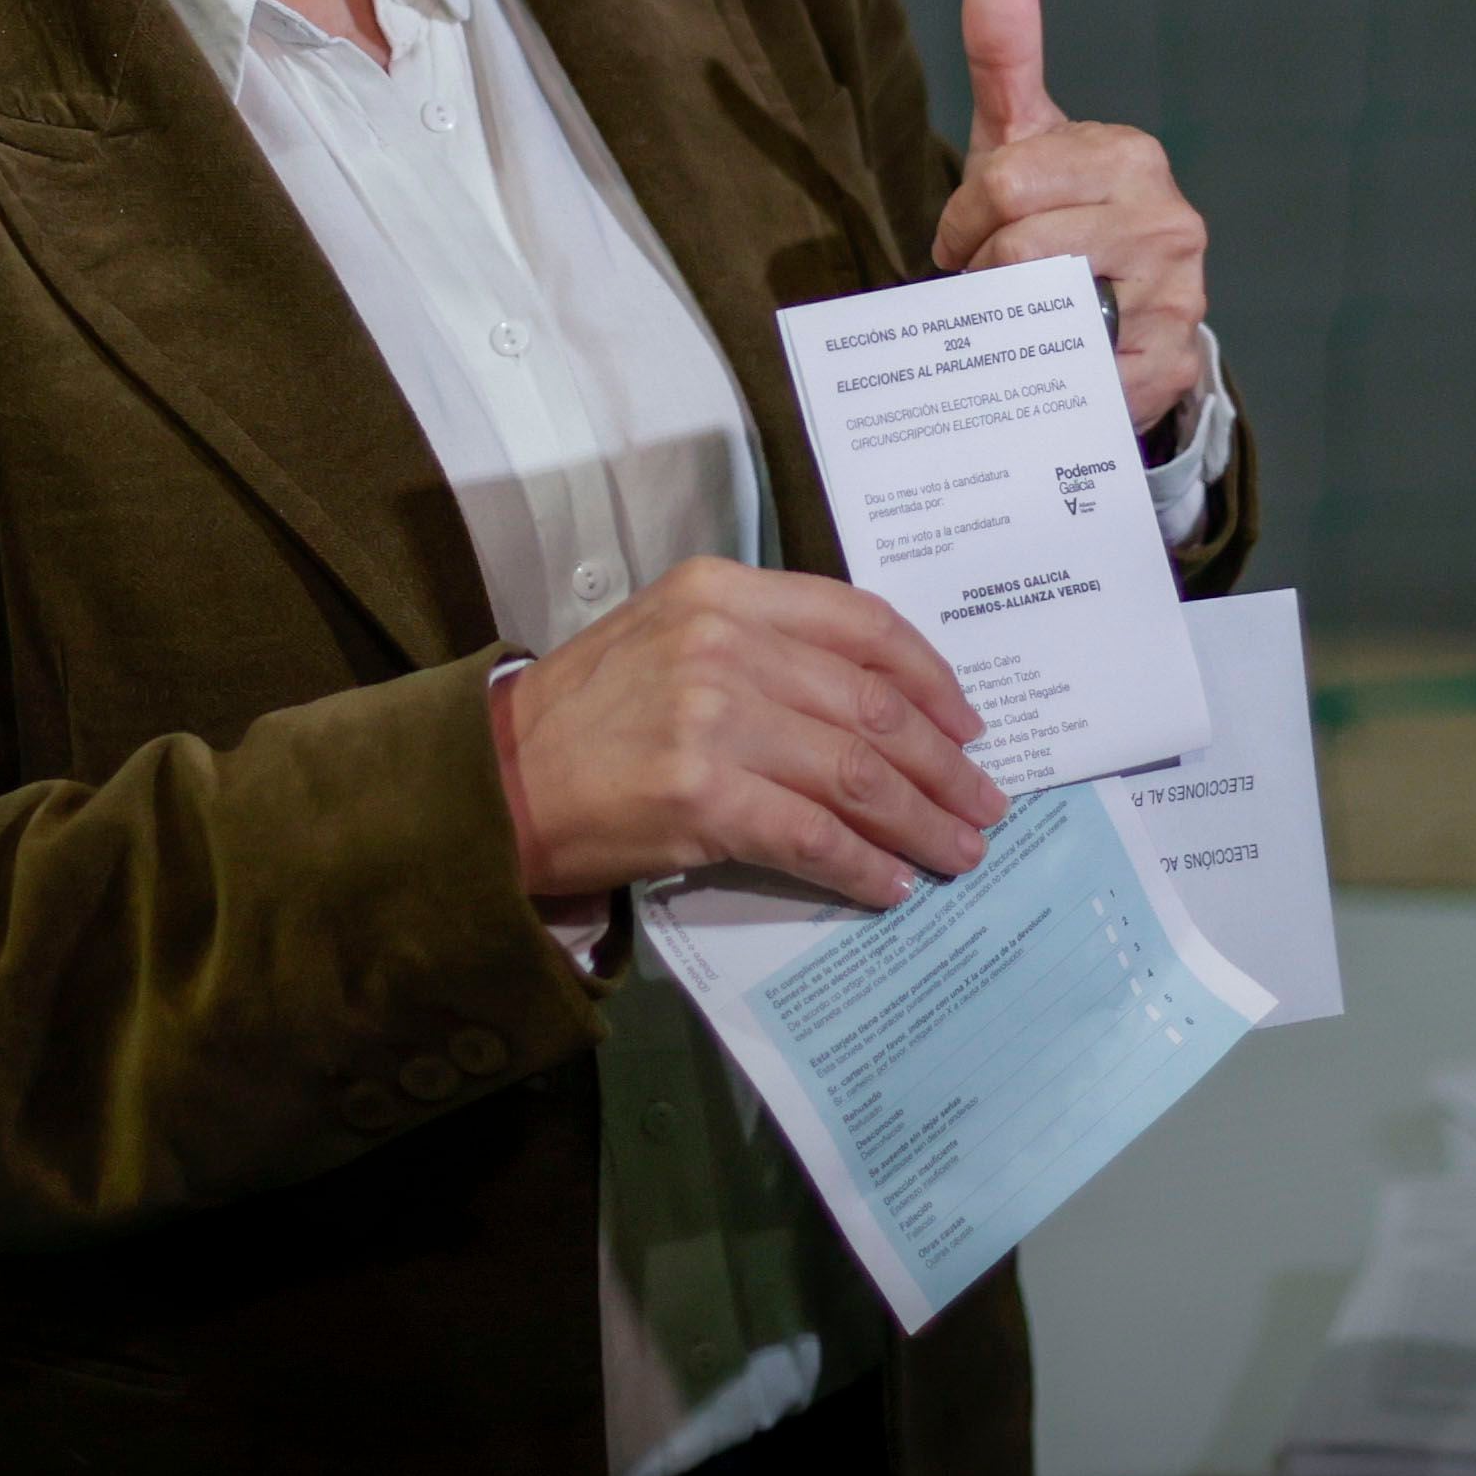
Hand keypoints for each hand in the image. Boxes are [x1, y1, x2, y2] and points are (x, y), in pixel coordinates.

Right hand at [485, 559, 1006, 909]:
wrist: (492, 781)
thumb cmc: (585, 716)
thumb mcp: (671, 636)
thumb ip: (765, 646)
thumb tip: (877, 704)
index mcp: (723, 592)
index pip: (862, 624)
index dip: (931, 679)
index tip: (967, 723)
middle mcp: (724, 643)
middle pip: (873, 705)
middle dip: (943, 763)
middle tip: (983, 802)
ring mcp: (713, 718)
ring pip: (856, 772)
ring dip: (920, 820)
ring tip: (957, 851)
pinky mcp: (701, 797)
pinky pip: (812, 834)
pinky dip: (862, 864)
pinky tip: (889, 884)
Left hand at [929, 0, 1210, 433]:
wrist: (1114, 320)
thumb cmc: (1054, 218)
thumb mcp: (1023, 137)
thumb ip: (1005, 51)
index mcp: (1131, 155)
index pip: (1004, 185)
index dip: (964, 221)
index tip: (970, 236)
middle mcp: (1169, 221)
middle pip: (1017, 250)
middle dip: (981, 274)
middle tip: (992, 282)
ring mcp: (1178, 298)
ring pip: (1040, 314)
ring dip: (1007, 323)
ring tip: (1021, 313)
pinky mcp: (1168, 367)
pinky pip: (1072, 376)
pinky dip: (1043, 375)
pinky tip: (1052, 358)